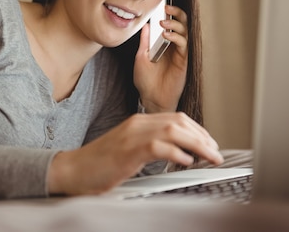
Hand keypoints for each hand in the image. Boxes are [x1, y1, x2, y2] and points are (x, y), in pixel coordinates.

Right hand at [47, 112, 222, 195]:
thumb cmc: (99, 165)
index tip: (210, 143)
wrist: (72, 171)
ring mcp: (131, 135)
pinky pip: (158, 147)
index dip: (197, 130)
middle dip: (202, 136)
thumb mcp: (128, 151)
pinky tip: (186, 162)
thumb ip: (151, 147)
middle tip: (216, 152)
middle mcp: (136, 124)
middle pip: (178, 121)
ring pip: (173, 131)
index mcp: (137, 122)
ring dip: (197, 144)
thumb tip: (180, 154)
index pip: (175, 118)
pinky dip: (176, 153)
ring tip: (210, 157)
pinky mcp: (127, 151)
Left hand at [134, 5, 188, 112]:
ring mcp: (179, 54)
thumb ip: (145, 41)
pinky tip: (167, 35)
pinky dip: (177, 38)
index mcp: (164, 44)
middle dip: (177, 14)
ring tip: (164, 22)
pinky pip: (184, 45)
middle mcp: (174, 47)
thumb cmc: (146, 81)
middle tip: (168, 8)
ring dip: (176, 24)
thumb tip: (146, 25)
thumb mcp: (141, 56)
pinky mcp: (183, 62)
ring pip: (185, 33)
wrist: (150, 98)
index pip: (171, 24)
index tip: (162, 5)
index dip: (170, 14)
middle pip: (182, 25)